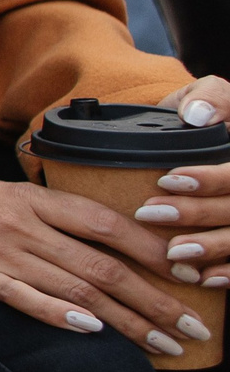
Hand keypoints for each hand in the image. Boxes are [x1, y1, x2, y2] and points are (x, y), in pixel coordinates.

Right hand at [0, 178, 212, 356]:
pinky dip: (60, 315)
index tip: (187, 273)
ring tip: (165, 344)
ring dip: (127, 323)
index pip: (105, 225)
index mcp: (37, 200)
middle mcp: (24, 228)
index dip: (150, 249)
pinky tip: (94, 331)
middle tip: (193, 326)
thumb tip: (137, 241)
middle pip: (101, 268)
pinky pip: (27, 301)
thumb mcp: (26, 196)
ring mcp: (3, 256)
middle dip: (154, 301)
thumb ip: (71, 217)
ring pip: (77, 292)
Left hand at [149, 75, 229, 289]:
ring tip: (173, 253)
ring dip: (212, 248)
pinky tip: (204, 277)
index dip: (210, 180)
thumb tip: (196, 116)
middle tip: (151, 213)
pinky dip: (228, 272)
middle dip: (198, 214)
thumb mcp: (209, 94)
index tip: (168, 178)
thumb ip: (210, 97)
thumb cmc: (202, 112)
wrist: (194, 131)